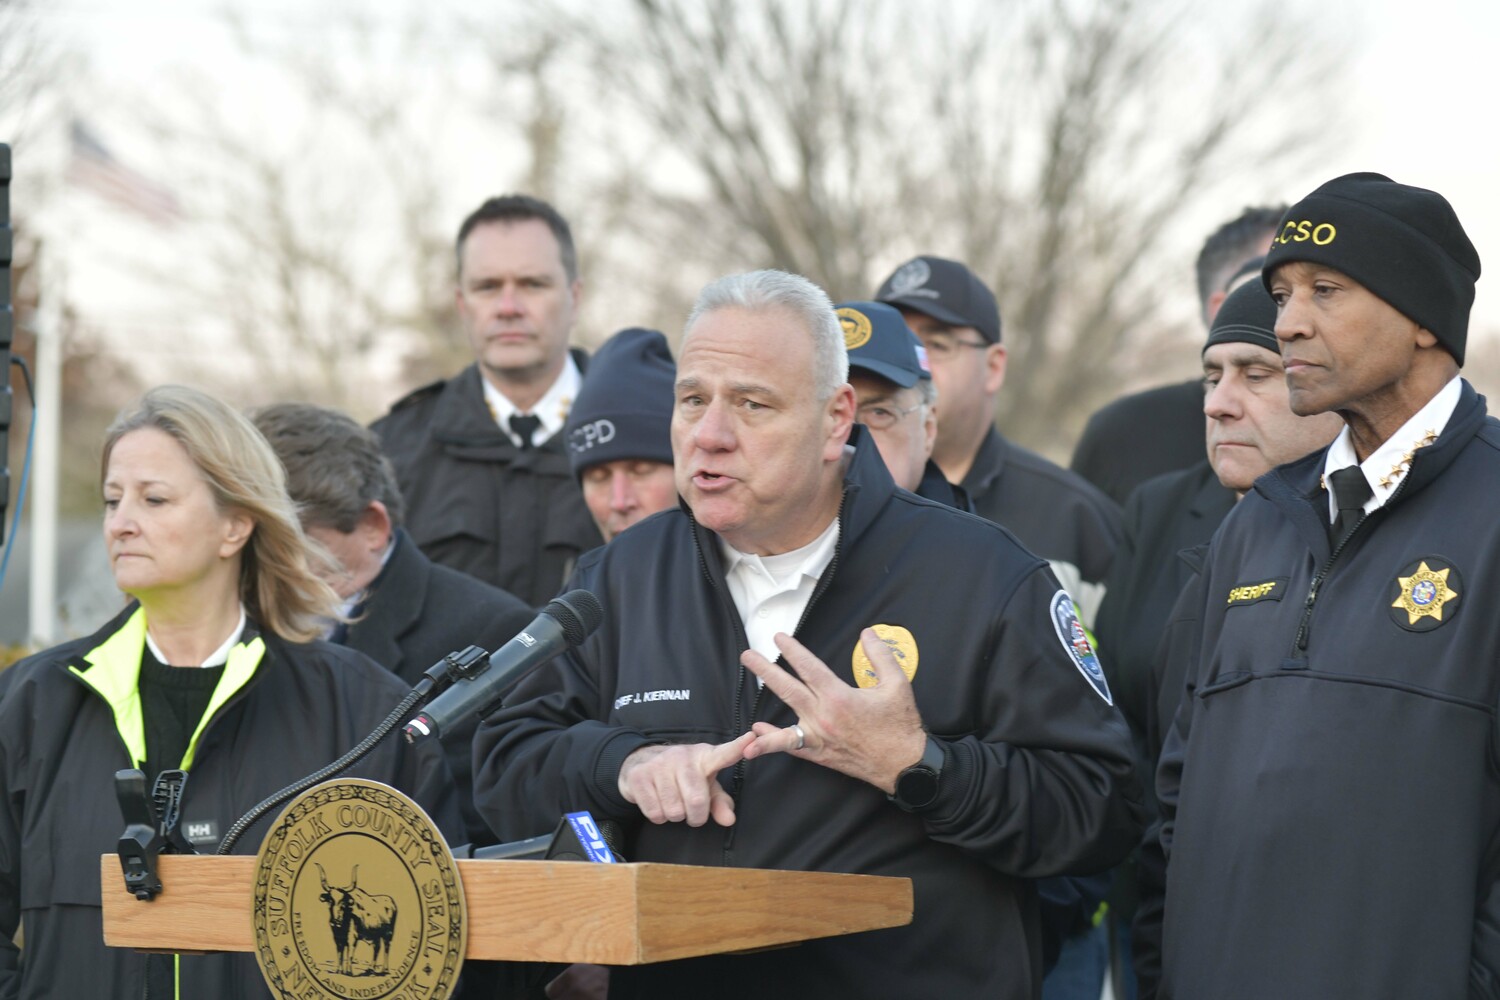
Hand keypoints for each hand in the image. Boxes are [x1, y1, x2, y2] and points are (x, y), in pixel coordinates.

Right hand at [617, 732, 754, 826]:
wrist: (641, 762)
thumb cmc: (682, 776)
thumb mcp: (705, 786)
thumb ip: (720, 803)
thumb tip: (729, 820)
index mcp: (705, 757)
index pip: (723, 753)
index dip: (738, 747)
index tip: (751, 738)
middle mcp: (683, 757)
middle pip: (696, 801)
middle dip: (695, 817)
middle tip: (692, 812)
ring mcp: (659, 764)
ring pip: (674, 811)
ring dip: (675, 816)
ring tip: (673, 802)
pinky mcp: (639, 776)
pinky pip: (655, 812)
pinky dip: (658, 817)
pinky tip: (658, 803)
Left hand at [741, 629, 926, 793]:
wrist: (904, 765)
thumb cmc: (901, 726)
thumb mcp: (897, 684)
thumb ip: (880, 656)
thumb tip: (867, 634)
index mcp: (840, 698)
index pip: (808, 668)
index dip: (792, 650)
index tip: (779, 638)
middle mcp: (824, 717)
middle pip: (787, 689)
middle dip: (765, 670)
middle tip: (748, 656)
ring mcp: (819, 737)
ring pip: (783, 721)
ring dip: (762, 704)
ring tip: (746, 701)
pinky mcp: (820, 754)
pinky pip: (791, 746)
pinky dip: (772, 739)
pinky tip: (757, 731)